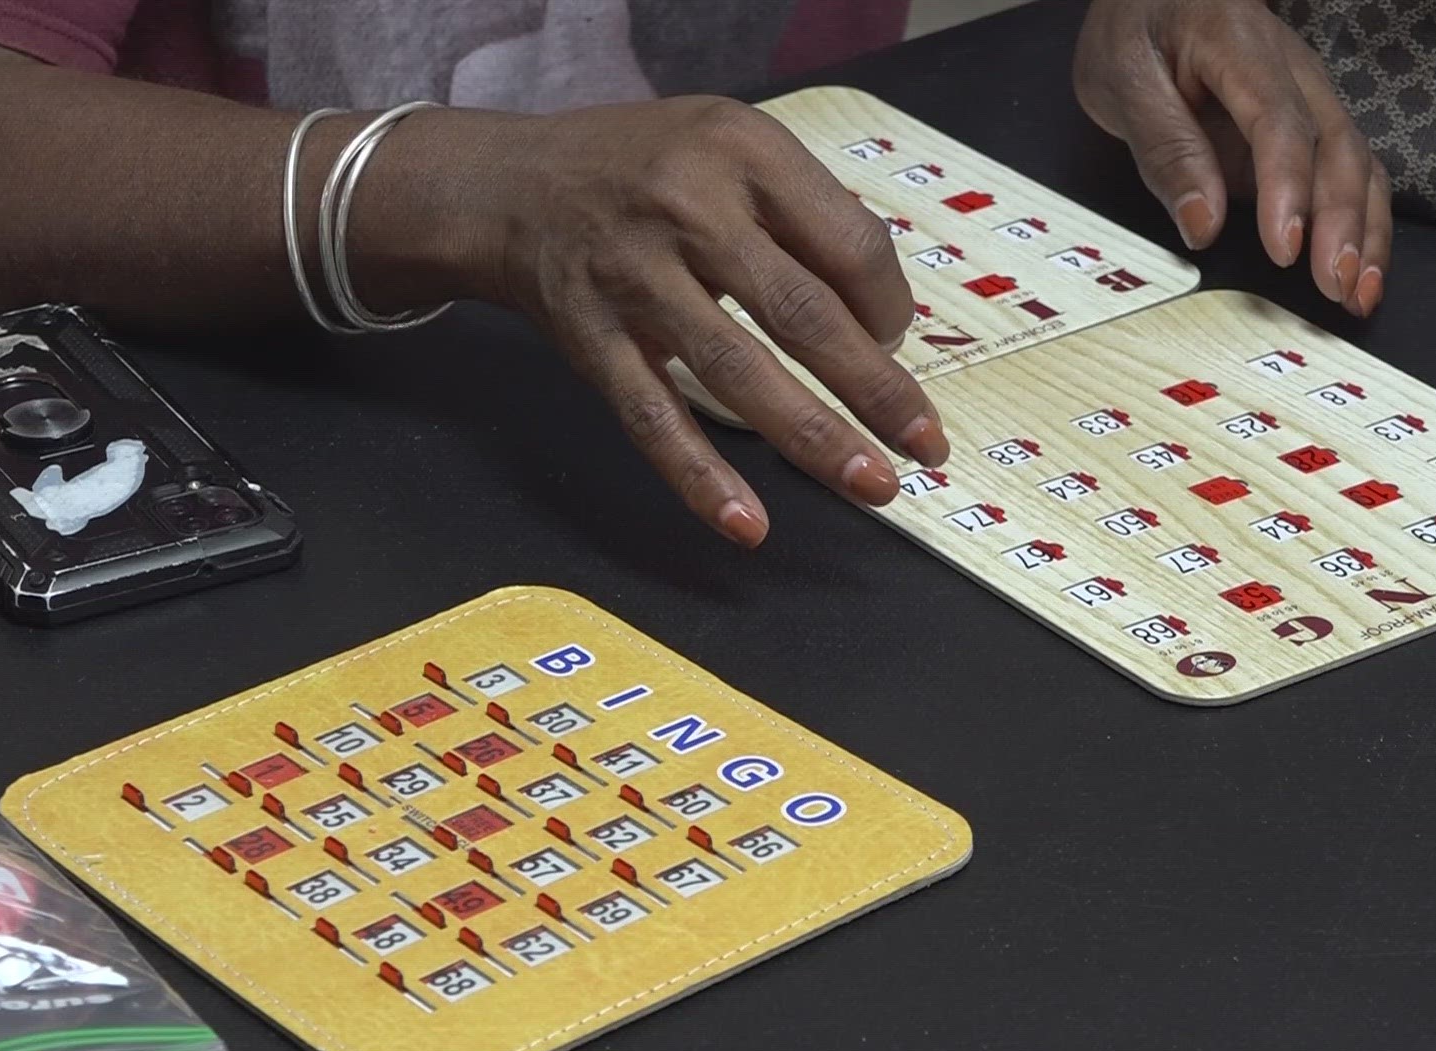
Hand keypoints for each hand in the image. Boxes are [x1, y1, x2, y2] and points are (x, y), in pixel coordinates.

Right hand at [467, 97, 948, 548]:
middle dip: (876, 389)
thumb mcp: (730, 144)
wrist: (509, 186)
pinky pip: (652, 416)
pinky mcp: (591, 337)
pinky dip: (700, 476)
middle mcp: (688, 207)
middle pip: (802, 312)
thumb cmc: (644, 169)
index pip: (848, 242)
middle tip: (926, 445)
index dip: (890, 306)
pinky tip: (747, 523)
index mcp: (743, 150)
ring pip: (736, 371)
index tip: (898, 343)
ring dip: (813, 436)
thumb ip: (803, 212)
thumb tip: (882, 322)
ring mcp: (633, 276)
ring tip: (872, 484)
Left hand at [1074, 0, 1388, 315]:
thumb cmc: (1136, 30)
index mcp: (1240, 44)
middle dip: (1343, 221)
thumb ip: (1164, 147)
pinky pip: (1348, 170)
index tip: (1285, 248)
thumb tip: (1202, 222)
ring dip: (1365, 229)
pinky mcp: (1307, 123)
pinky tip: (1358, 266)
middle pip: (1336, 145)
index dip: (1288, 188)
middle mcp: (1292, 67)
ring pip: (1356, 161)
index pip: (1278, 121)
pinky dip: (1361, 221)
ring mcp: (1306, 95)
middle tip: (1335, 286)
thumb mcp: (1123, 80)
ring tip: (1358, 292)